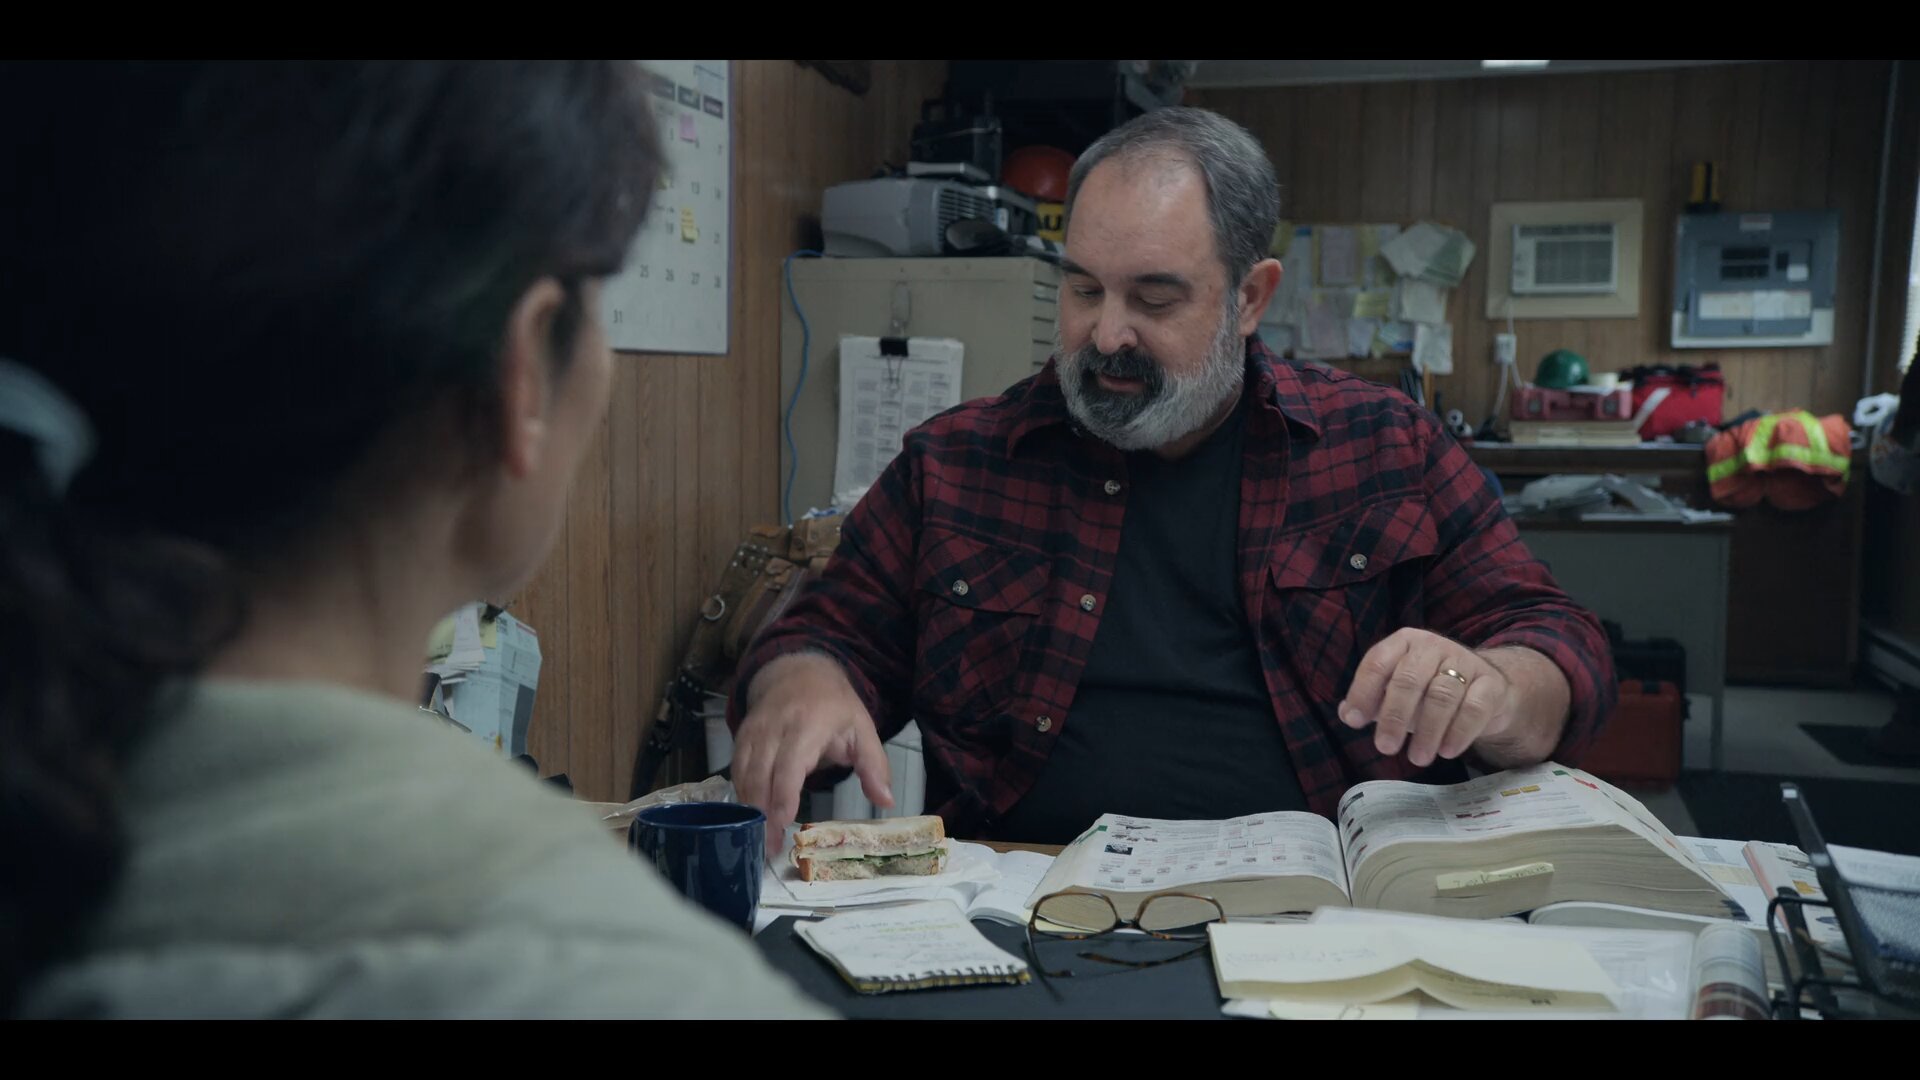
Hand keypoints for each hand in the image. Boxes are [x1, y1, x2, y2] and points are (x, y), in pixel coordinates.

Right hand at [732, 653, 892, 855]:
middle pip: (761, 774)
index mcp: (808, 724)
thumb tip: (886, 801)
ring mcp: (754, 731)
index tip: (782, 824)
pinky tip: (750, 816)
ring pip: (743, 773)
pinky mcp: (741, 736)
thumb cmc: (833, 705)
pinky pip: (736, 769)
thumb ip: (873, 765)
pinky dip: (741, 793)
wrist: (797, 671)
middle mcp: (775, 727)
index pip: (790, 765)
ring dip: (748, 808)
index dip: (783, 796)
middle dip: (762, 813)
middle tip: (768, 847)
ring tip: (757, 839)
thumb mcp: (862, 728)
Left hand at [1337, 628, 1516, 766]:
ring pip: (1442, 695)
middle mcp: (1434, 646)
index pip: (1378, 662)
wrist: (1486, 690)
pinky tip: (1447, 751)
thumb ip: (1370, 701)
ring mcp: (1465, 662)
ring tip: (1417, 759)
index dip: (1363, 692)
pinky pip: (1474, 707)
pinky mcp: (1491, 684)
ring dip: (1428, 730)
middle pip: (1409, 679)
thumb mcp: (1396, 692)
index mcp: (1404, 643)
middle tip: (1385, 748)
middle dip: (1394, 715)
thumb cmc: (1429, 690)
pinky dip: (1459, 732)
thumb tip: (1347, 714)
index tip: (1354, 722)